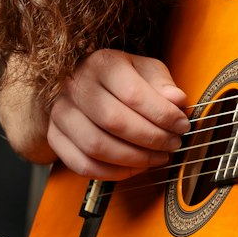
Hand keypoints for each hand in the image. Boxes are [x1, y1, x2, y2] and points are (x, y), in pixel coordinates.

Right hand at [45, 49, 189, 180]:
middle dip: (151, 139)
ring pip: (97, 146)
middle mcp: (75, 86)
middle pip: (115, 121)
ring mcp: (60, 112)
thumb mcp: (144, 70)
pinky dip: (113, 173)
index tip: (182, 125)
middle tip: (173, 144)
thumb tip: (177, 101)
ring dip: (134, 159)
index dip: (162, 114)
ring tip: (158, 158)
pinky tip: (135, 168)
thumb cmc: (120, 78)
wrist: (79, 85)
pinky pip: (83, 164)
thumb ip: (162, 83)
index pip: (133, 93)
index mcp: (101, 63)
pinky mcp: (54, 137)